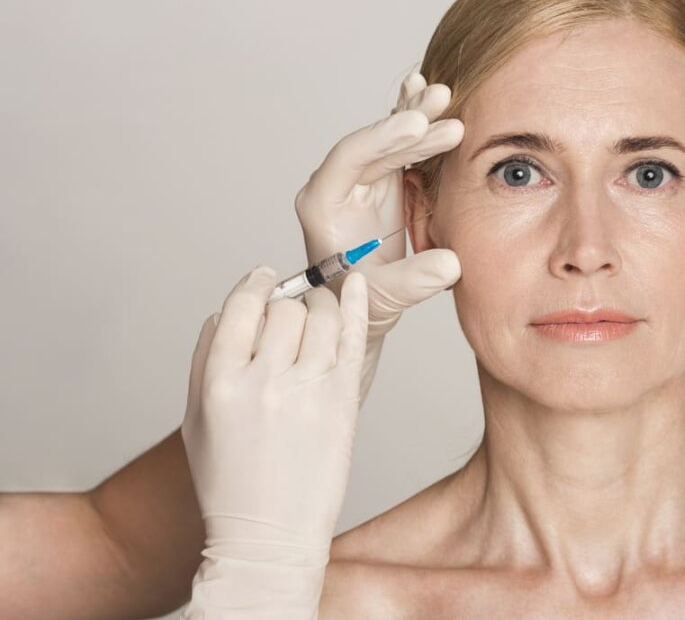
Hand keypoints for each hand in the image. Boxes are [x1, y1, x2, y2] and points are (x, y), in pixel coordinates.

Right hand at [180, 266, 368, 617]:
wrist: (267, 536)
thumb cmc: (229, 484)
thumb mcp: (196, 421)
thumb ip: (205, 361)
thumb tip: (225, 313)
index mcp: (220, 380)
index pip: (243, 306)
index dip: (257, 285)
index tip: (265, 278)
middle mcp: (264, 379)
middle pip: (286, 310)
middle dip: (290, 304)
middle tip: (295, 312)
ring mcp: (308, 389)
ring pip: (323, 317)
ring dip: (323, 305)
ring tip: (320, 313)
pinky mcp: (343, 402)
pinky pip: (354, 338)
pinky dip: (358, 305)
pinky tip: (358, 285)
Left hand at [294, 70, 463, 352]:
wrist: (358, 308)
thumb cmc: (358, 304)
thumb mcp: (383, 297)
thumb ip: (412, 281)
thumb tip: (451, 264)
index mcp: (322, 204)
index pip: (350, 158)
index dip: (384, 138)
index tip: (418, 124)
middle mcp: (338, 185)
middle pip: (374, 143)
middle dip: (410, 124)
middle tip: (443, 106)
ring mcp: (361, 181)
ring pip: (388, 140)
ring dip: (418, 118)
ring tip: (444, 96)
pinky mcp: (383, 183)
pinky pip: (399, 146)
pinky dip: (415, 124)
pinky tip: (426, 93)